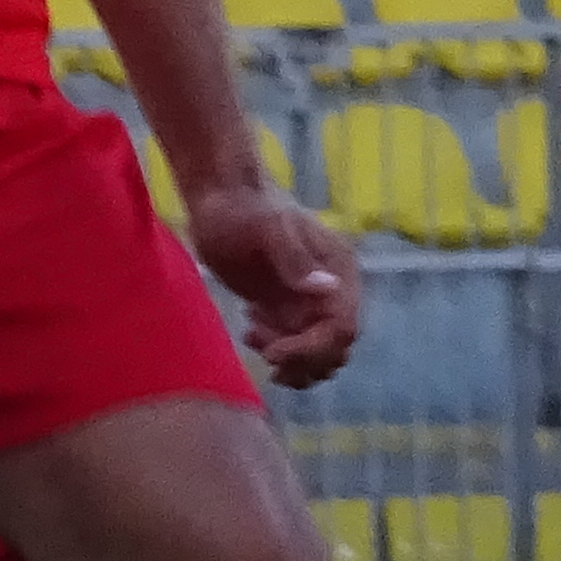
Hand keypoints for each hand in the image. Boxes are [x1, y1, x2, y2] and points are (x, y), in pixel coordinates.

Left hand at [187, 177, 360, 390]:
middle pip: (335, 348)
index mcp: (337, 269)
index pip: (342, 327)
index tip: (274, 353)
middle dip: (302, 360)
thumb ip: (294, 258)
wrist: (218, 198)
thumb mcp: (266, 228)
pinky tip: (249, 331)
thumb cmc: (240, 208)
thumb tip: (328, 286)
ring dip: (290, 362)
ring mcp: (309, 302)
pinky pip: (296, 346)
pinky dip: (277, 352)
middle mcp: (331, 290)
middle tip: (264, 351)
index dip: (313, 349)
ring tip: (253, 335)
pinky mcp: (286, 308)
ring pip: (318, 355)